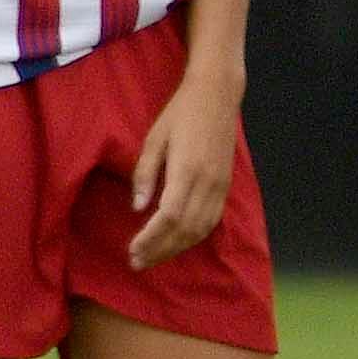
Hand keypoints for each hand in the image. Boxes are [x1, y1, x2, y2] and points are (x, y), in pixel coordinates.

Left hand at [121, 67, 239, 270]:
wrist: (217, 95)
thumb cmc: (180, 113)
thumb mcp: (154, 139)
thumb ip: (145, 174)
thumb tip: (137, 208)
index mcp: (187, 170)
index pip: (168, 216)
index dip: (150, 238)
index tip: (131, 250)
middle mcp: (207, 183)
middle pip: (184, 229)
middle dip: (160, 250)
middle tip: (137, 263)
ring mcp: (220, 185)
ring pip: (200, 229)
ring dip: (177, 247)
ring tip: (154, 258)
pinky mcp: (226, 185)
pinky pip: (212, 220)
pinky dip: (195, 236)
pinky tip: (179, 242)